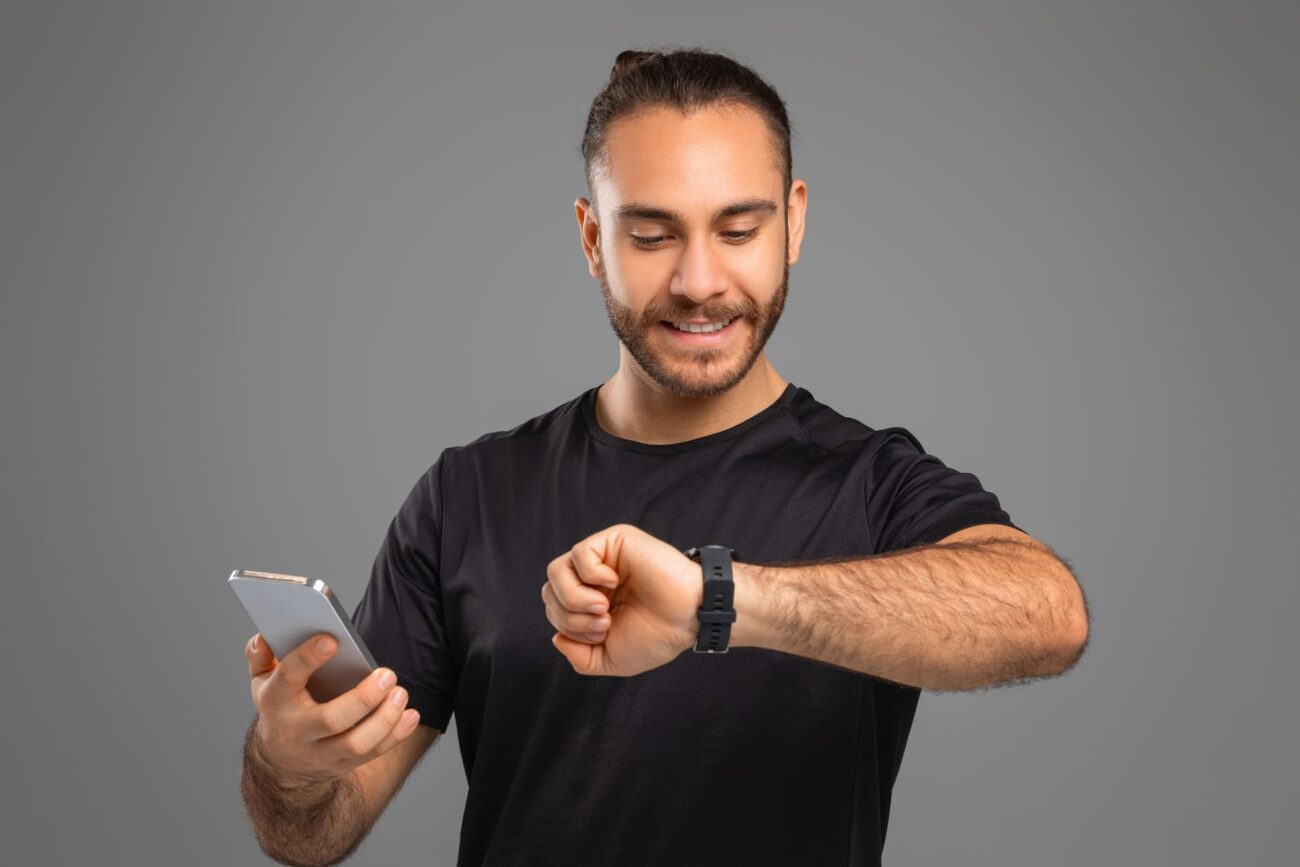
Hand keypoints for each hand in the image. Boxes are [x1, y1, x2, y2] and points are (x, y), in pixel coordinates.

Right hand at [245, 631, 421, 787]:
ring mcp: (320, 752)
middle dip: (364, 698)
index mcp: (276, 700)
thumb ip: (262, 653)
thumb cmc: (280, 705)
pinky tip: (410, 715)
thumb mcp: (262, 679)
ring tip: (400, 693)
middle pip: (332, 719)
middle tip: (387, 675)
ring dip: (384, 719)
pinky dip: (396, 735)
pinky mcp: (342, 765)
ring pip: (356, 743)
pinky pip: (372, 754)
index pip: (289, 678)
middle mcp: (297, 730)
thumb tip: (268, 634)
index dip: (308, 658)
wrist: (279, 761)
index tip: (331, 639)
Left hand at [542, 523, 702, 676]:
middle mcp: (592, 578)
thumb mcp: (610, 658)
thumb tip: (555, 638)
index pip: (554, 608)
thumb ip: (579, 657)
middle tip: (604, 623)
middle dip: (570, 616)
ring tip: (603, 608)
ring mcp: (602, 557)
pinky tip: (613, 582)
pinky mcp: (614, 541)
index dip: (567, 626)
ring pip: (557, 571)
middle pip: (550, 591)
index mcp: (590, 601)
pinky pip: (579, 554)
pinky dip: (589, 575)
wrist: (688, 617)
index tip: (601, 634)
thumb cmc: (657, 635)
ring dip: (575, 598)